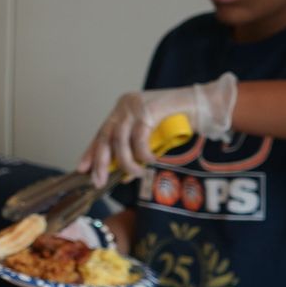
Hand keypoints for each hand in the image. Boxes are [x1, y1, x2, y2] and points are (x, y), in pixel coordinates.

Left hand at [78, 73, 237, 187]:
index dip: (91, 151)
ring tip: (136, 174)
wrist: (203, 106)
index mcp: (123, 109)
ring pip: (120, 140)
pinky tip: (150, 160)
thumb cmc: (178, 122)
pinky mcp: (149, 109)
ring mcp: (136, 106)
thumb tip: (118, 174)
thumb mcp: (150, 137)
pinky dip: (143, 154)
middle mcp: (125, 105)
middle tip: (98, 181)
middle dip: (101, 162)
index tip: (82, 168)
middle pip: (105, 136)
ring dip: (127, 162)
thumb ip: (134, 149)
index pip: (101, 132)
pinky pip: (139, 138)